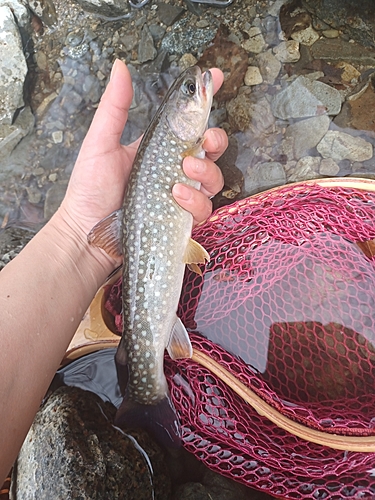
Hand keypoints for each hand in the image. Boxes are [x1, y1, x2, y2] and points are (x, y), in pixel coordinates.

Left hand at [60, 59, 226, 237]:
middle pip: (211, 150)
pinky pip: (204, 208)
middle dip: (216, 140)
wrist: (88, 232)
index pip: (187, 121)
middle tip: (203, 141)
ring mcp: (180, 195)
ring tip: (182, 175)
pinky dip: (195, 201)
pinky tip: (176, 197)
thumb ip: (115, 107)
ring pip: (213, 179)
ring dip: (205, 172)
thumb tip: (120, 67)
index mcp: (158, 148)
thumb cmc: (90, 189)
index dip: (205, 100)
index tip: (216, 78)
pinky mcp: (182, 219)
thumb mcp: (101, 143)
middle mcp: (173, 170)